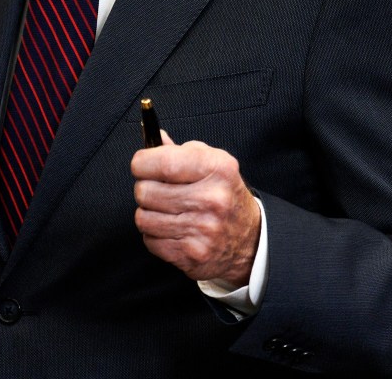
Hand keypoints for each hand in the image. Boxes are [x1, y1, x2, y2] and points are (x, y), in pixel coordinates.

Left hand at [131, 131, 260, 284]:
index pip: (163, 163)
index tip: (141, 164)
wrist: (250, 240)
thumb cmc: (224, 194)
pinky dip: (154, 235)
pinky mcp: (192, 254)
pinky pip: (150, 240)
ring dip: (148, 213)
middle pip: (145, 191)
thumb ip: (180, 151)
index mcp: (217, 169)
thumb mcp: (212, 163)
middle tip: (157, 190)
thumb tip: (153, 137)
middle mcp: (212, 199)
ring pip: (143, 218)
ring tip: (164, 210)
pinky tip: (171, 228)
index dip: (142, 163)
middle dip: (145, 188)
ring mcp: (202, 230)